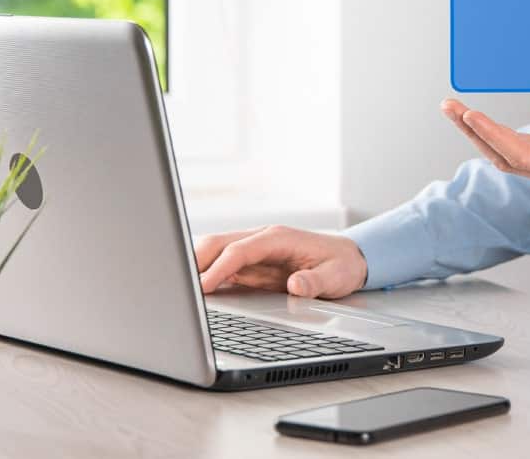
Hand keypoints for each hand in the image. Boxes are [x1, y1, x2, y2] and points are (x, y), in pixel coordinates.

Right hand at [196, 226, 367, 299]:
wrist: (351, 258)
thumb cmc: (342, 265)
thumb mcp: (336, 277)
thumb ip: (315, 282)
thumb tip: (296, 285)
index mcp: (279, 238)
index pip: (240, 249)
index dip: (219, 267)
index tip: (202, 286)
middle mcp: (263, 239)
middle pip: (219, 243)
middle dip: (195, 262)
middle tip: (178, 290)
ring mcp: (255, 250)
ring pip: (215, 251)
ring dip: (195, 267)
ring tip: (179, 291)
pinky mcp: (252, 263)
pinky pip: (222, 265)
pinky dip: (205, 275)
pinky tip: (194, 292)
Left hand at [440, 99, 529, 188]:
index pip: (520, 155)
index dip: (490, 135)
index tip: (469, 114)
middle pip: (505, 157)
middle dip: (474, 132)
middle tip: (449, 106)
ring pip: (510, 156)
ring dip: (481, 136)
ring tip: (458, 112)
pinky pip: (523, 153)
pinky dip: (498, 138)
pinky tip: (487, 127)